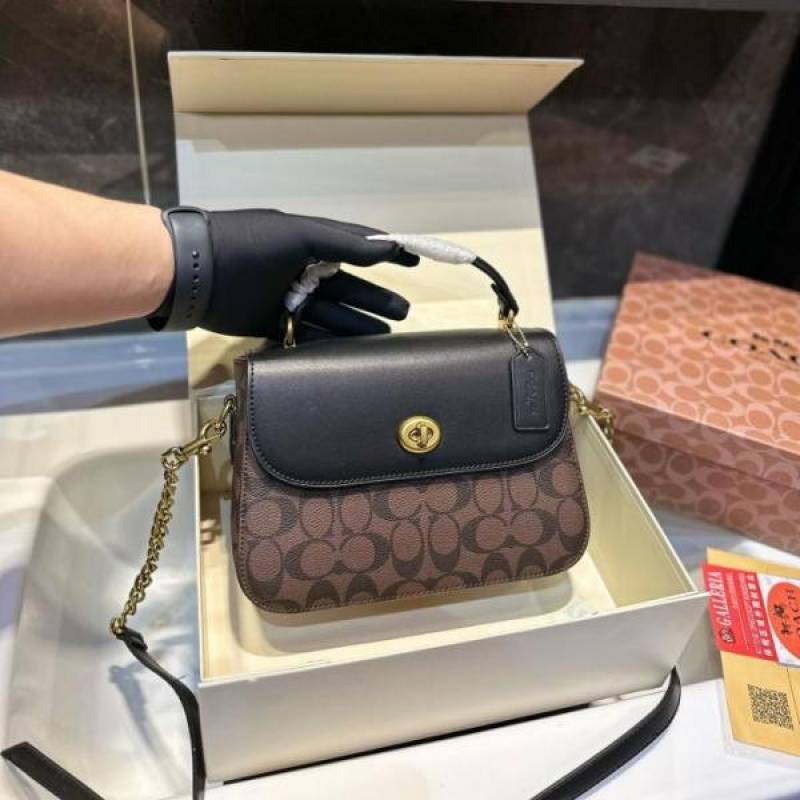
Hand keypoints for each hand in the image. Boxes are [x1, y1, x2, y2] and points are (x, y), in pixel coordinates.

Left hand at [155, 208, 417, 340]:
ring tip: (385, 337)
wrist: (195, 272)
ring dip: (357, 323)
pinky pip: (306, 332)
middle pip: (346, 286)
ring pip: (330, 312)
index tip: (415, 262)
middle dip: (374, 298)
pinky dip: (327, 341)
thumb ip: (345, 244)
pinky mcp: (270, 322)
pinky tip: (349, 352)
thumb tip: (389, 246)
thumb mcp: (300, 237)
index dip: (386, 254)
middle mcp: (300, 269)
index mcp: (308, 242)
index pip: (356, 247)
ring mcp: (286, 297)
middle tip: (403, 313)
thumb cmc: (248, 245)